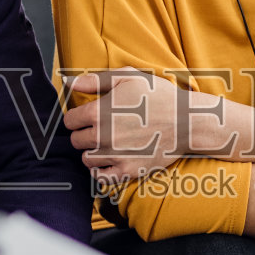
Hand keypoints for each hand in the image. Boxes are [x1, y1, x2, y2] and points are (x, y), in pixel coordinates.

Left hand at [62, 70, 228, 189]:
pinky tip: (110, 160)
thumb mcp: (128, 77)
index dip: (77, 117)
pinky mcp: (127, 171)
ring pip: (86, 160)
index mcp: (99, 112)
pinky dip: (101, 171)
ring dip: (93, 152)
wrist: (186, 121)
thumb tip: (68, 82)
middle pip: (76, 141)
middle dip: (84, 134)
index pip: (69, 121)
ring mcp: (115, 156)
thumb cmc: (157, 96)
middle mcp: (103, 136)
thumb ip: (94, 80)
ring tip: (107, 144)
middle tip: (100, 129)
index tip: (88, 116)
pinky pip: (101, 177)